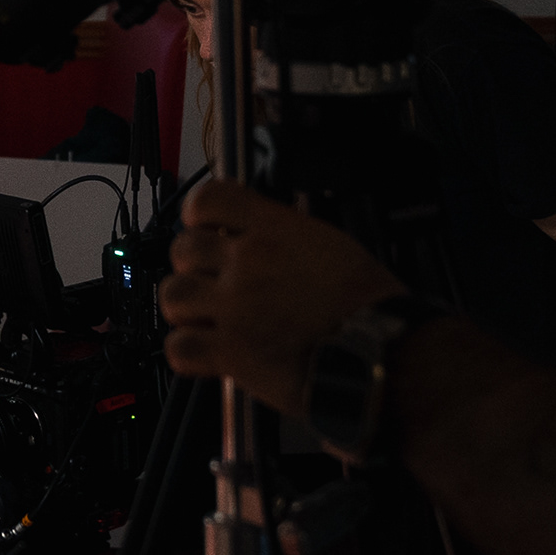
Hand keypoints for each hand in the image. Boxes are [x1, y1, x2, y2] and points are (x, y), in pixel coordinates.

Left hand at [158, 179, 403, 419]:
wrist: (382, 351)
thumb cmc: (369, 306)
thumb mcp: (331, 244)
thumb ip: (287, 238)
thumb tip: (264, 239)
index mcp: (275, 229)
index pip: (209, 199)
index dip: (198, 214)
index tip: (203, 227)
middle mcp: (248, 261)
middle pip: (184, 249)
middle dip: (193, 267)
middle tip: (210, 284)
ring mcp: (235, 306)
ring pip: (173, 295)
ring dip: (185, 309)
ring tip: (204, 320)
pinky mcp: (231, 351)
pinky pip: (179, 347)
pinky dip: (187, 353)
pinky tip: (205, 355)